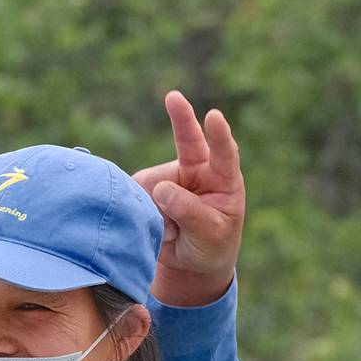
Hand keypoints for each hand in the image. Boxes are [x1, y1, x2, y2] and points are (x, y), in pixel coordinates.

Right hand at [136, 91, 245, 306]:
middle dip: (181, 118)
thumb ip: (190, 212)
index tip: (214, 117)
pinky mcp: (147, 188)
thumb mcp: (210, 234)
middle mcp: (197, 170)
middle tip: (173, 97)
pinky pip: (136, 196)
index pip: (224, 154)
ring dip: (157, 210)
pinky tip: (157, 229)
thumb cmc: (212, 246)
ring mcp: (170, 177)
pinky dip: (142, 214)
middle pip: (188, 141)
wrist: (188, 262)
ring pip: (155, 183)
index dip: (219, 135)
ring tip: (171, 233)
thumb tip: (161, 188)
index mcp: (223, 179)